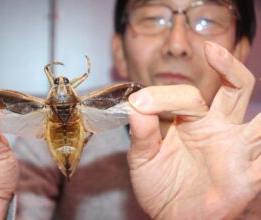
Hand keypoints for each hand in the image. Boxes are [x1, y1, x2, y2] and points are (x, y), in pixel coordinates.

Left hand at [127, 42, 259, 218]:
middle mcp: (218, 129)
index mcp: (191, 122)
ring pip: (259, 121)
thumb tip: (136, 103)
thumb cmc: (159, 186)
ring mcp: (235, 150)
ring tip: (260, 94)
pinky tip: (260, 141)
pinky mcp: (247, 178)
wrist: (169, 218)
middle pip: (235, 90)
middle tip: (212, 50)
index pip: (187, 95)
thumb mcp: (142, 159)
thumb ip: (141, 133)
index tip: (140, 105)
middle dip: (228, 69)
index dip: (163, 96)